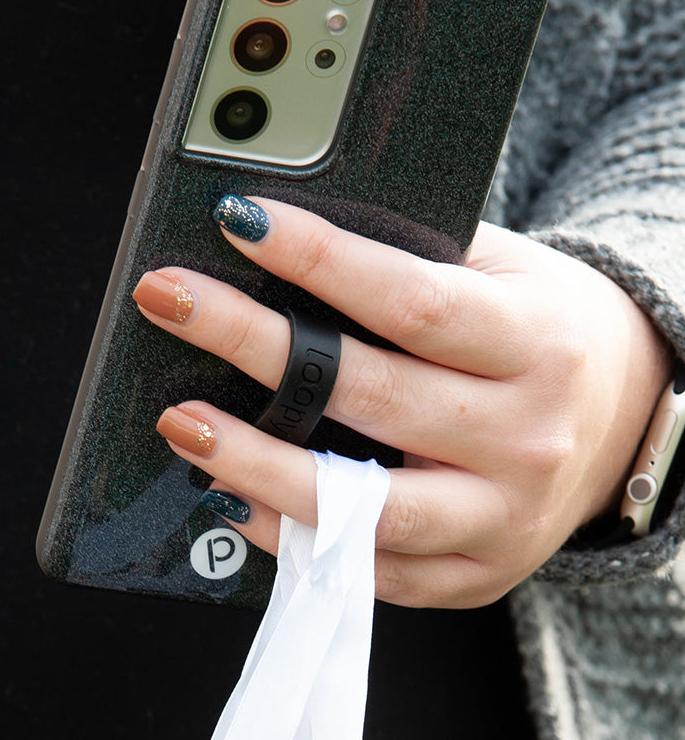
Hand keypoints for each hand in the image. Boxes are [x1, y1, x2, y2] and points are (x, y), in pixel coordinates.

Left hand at [133, 196, 671, 607]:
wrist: (622, 412)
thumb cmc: (545, 326)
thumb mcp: (503, 272)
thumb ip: (416, 259)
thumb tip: (289, 245)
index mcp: (535, 342)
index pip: (411, 300)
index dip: (320, 260)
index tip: (241, 221)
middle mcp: (525, 435)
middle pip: (370, 393)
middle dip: (256, 345)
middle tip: (171, 302)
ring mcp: (502, 516)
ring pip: (365, 505)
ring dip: (257, 465)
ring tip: (181, 423)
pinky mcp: (478, 571)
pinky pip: (374, 570)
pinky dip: (296, 538)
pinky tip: (235, 500)